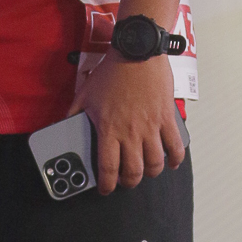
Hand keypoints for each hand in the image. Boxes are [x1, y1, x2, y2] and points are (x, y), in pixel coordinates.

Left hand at [70, 51, 184, 195]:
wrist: (136, 52)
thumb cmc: (112, 71)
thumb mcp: (85, 93)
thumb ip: (74, 113)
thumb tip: (65, 124)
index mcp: (109, 129)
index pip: (108, 168)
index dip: (107, 185)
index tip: (105, 189)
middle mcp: (131, 132)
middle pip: (133, 172)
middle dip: (129, 182)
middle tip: (126, 181)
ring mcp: (151, 126)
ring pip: (155, 164)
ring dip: (150, 173)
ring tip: (146, 171)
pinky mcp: (167, 118)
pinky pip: (175, 146)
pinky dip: (175, 159)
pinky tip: (171, 162)